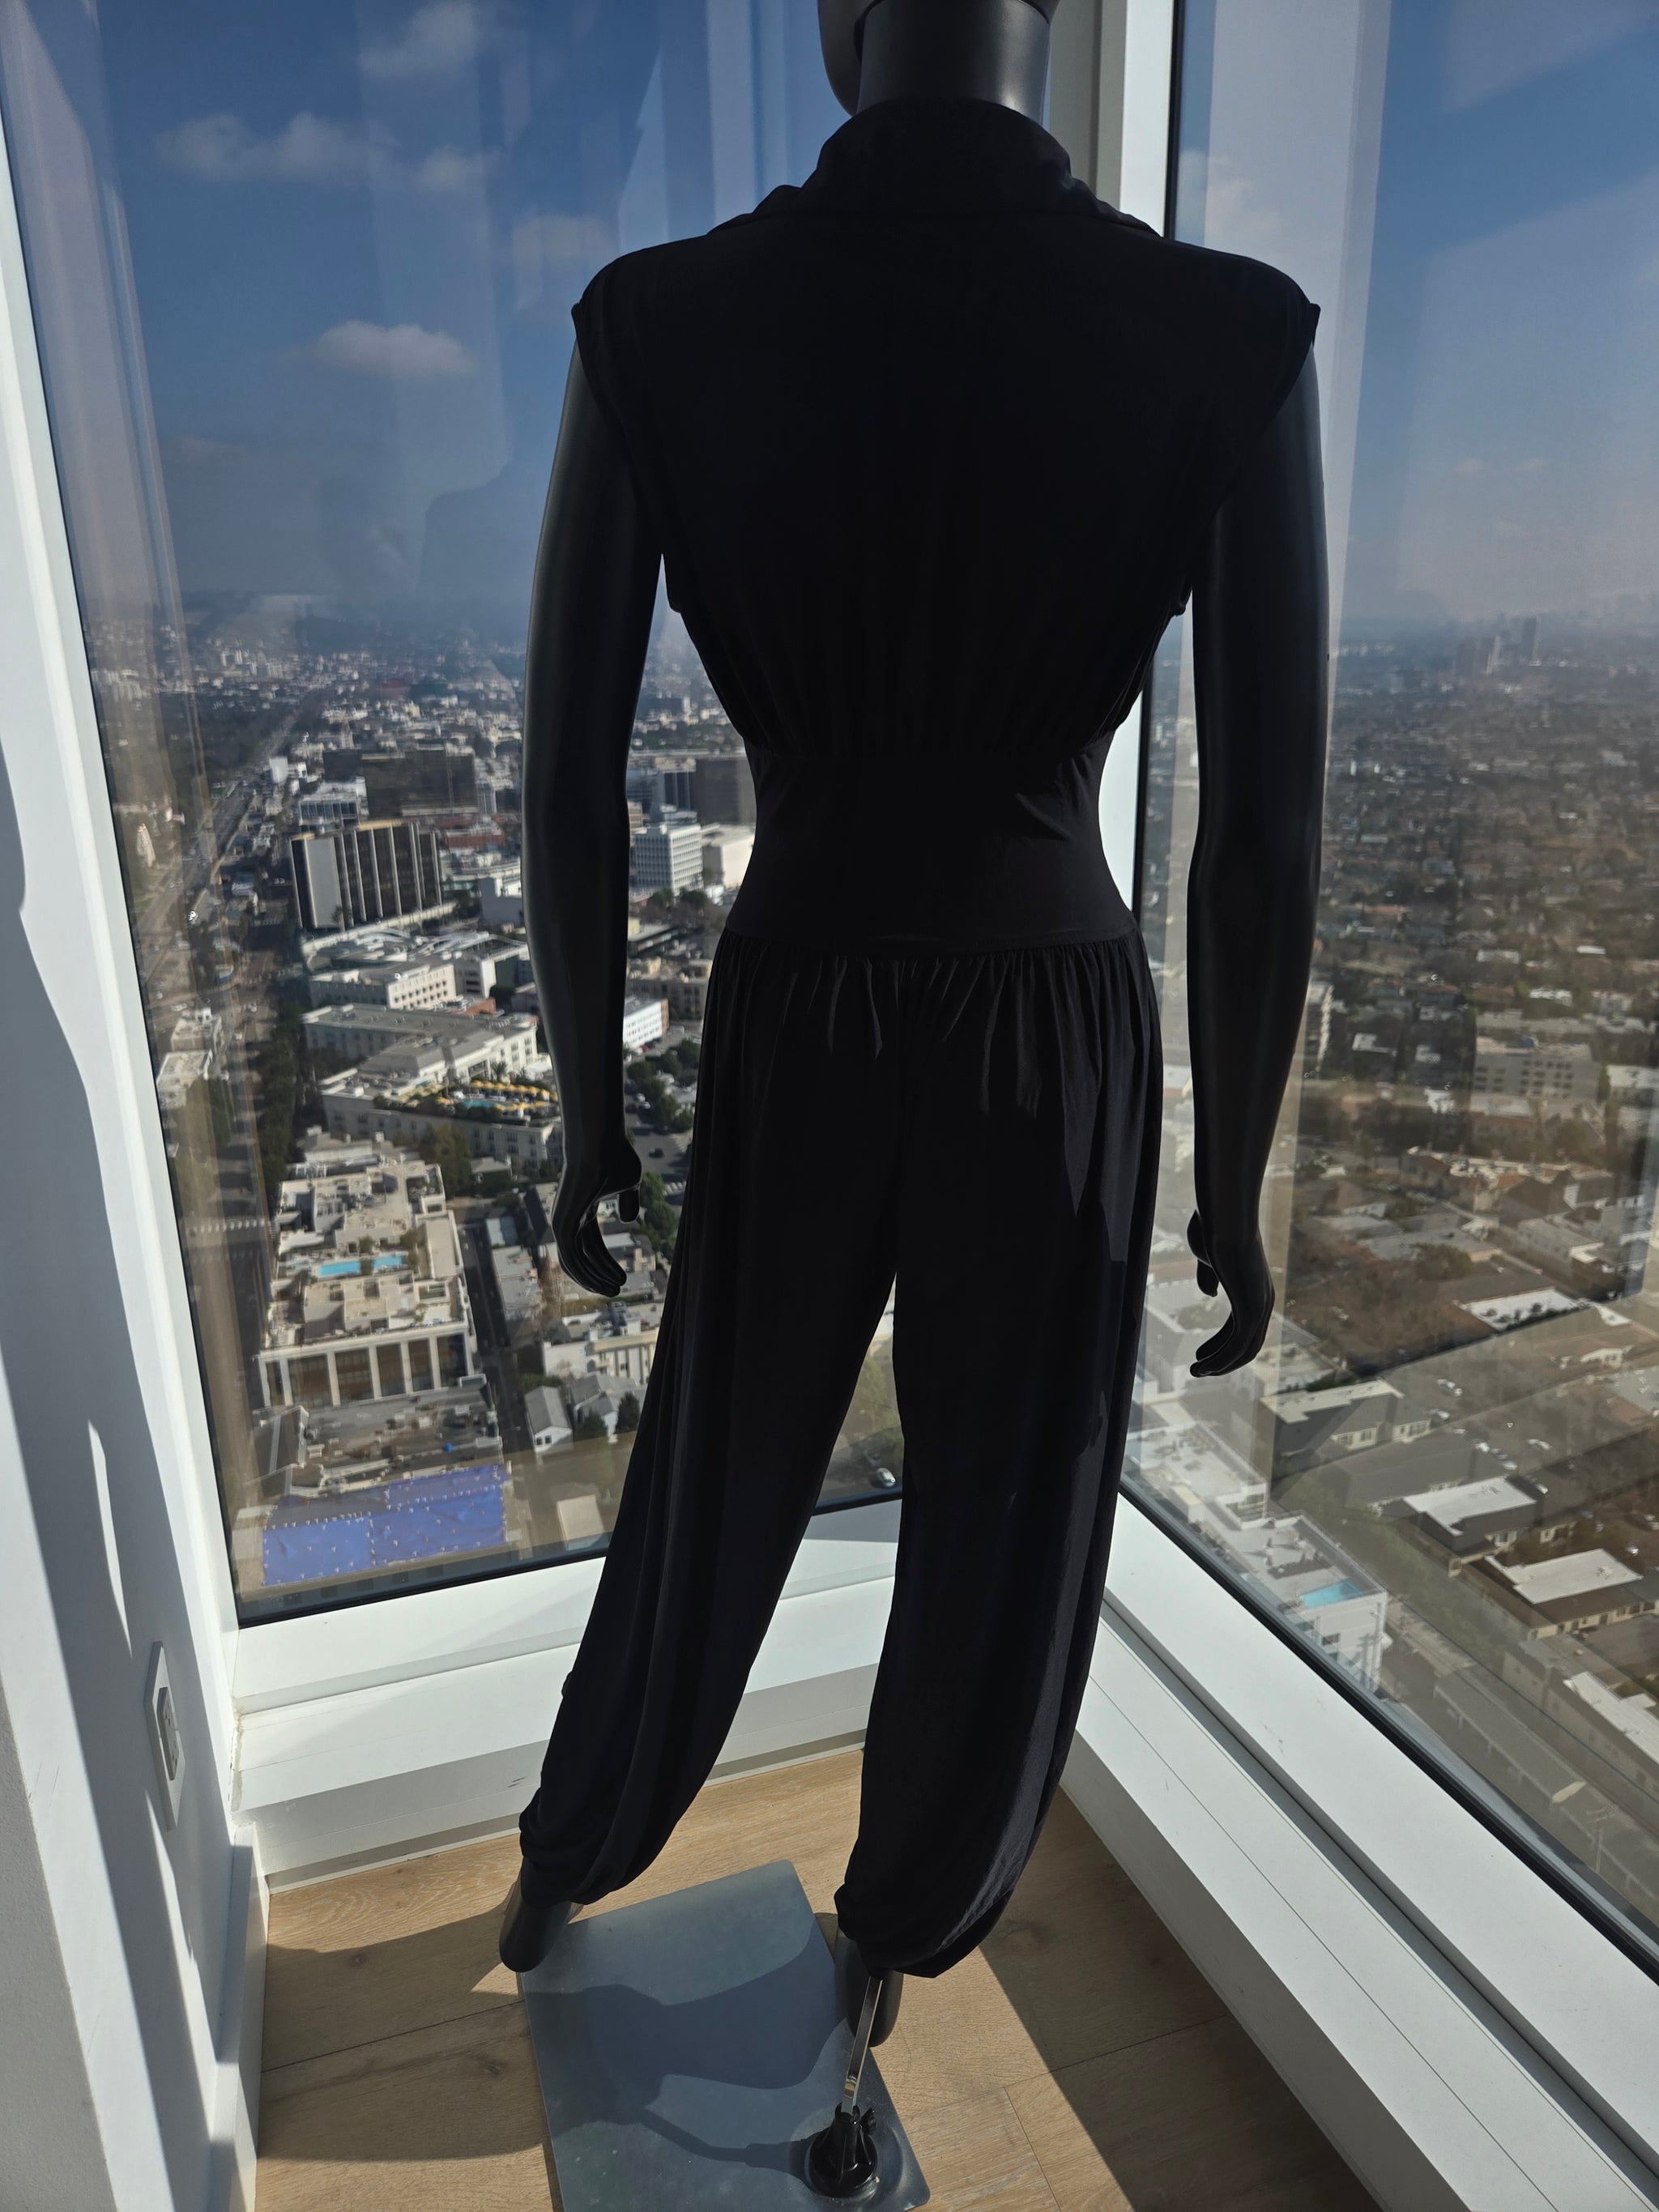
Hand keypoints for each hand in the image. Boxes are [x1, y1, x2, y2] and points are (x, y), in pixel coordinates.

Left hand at [551, 1130, 642, 1295]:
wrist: (598, 1143)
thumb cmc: (615, 1155)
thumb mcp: (630, 1181)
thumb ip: (629, 1201)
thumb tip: (628, 1221)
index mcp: (582, 1208)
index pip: (591, 1244)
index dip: (606, 1263)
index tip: (622, 1278)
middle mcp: (569, 1217)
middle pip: (583, 1256)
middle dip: (600, 1275)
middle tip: (617, 1291)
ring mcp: (562, 1221)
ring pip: (575, 1261)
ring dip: (594, 1279)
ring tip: (615, 1291)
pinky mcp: (561, 1224)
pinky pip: (570, 1258)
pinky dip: (585, 1273)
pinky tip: (602, 1283)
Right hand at [1185, 1209, 1274, 1376]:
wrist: (1223, 1214)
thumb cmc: (1213, 1226)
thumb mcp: (1207, 1256)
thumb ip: (1209, 1275)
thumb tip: (1210, 1294)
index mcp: (1255, 1286)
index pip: (1241, 1326)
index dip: (1220, 1344)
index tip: (1200, 1355)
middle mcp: (1263, 1299)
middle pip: (1247, 1343)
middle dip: (1223, 1360)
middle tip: (1199, 1370)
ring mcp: (1260, 1305)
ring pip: (1244, 1349)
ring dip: (1220, 1365)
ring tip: (1196, 1373)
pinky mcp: (1251, 1308)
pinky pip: (1237, 1345)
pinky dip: (1221, 1360)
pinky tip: (1202, 1367)